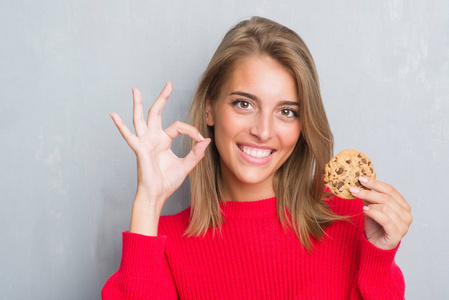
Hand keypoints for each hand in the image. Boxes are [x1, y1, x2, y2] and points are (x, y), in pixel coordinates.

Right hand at [109, 82, 210, 209]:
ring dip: (138, 104)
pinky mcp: (139, 149)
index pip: (178, 126)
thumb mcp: (186, 166)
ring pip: (140, 119)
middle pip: (156, 113)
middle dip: (162, 98)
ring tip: (135, 90)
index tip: (200, 138)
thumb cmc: (168, 181)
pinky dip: (120, 126)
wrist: (157, 195)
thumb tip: (206, 140)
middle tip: (168, 84)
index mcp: (164, 140)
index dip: (191, 130)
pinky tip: (113, 115)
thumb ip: (196, 153)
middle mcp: (153, 138)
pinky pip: (129, 136)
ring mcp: (145, 142)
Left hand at [350, 177, 412, 249]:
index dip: (375, 183)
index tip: (360, 179)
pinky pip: (385, 220)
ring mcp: (404, 225)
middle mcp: (406, 214)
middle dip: (368, 192)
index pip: (390, 190)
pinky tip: (364, 211)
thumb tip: (361, 183)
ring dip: (370, 203)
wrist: (375, 246)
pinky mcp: (397, 235)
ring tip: (360, 205)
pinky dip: (373, 213)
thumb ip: (369, 198)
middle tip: (353, 189)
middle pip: (387, 198)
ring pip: (386, 207)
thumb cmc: (375, 227)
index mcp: (403, 206)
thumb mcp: (371, 209)